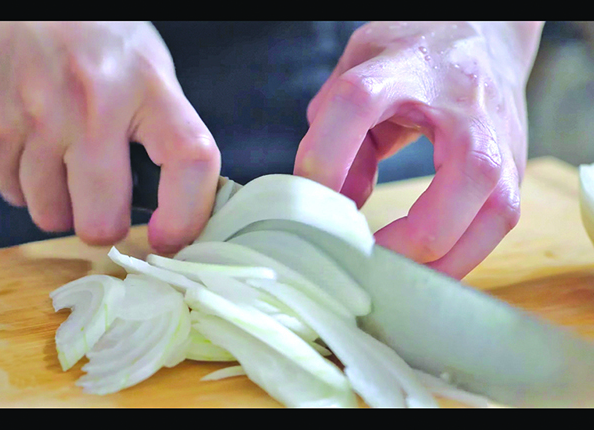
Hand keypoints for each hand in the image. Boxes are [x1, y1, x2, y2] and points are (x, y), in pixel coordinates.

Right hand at [0, 21, 219, 252]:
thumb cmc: (84, 32)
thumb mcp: (144, 64)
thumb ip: (162, 128)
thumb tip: (174, 202)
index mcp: (145, 82)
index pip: (188, 160)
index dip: (186, 216)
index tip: (172, 238)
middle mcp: (89, 102)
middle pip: (102, 219)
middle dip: (105, 224)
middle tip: (104, 205)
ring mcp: (32, 117)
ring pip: (50, 215)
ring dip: (60, 200)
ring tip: (60, 155)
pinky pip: (10, 192)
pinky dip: (23, 181)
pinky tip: (29, 142)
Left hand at [295, 21, 543, 278]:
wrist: (484, 31)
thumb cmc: (411, 54)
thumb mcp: (356, 70)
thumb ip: (334, 129)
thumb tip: (333, 204)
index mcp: (405, 66)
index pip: (358, 103)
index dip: (326, 156)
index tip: (308, 201)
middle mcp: (464, 102)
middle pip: (465, 172)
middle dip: (414, 236)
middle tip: (369, 258)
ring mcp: (500, 134)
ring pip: (495, 210)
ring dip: (444, 259)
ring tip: (399, 276)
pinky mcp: (514, 161)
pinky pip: (500, 222)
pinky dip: (463, 255)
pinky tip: (427, 264)